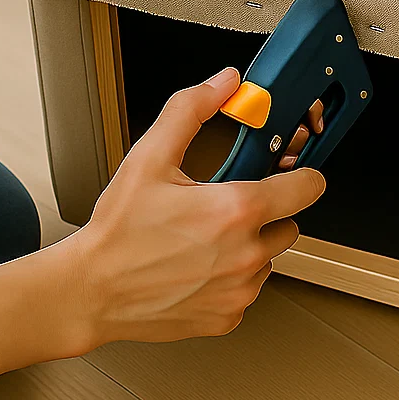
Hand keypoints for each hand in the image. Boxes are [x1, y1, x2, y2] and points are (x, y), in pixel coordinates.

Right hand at [72, 67, 325, 346]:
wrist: (90, 291)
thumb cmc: (118, 230)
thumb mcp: (150, 158)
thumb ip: (191, 110)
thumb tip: (224, 83)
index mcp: (236, 210)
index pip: (308, 188)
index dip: (301, 177)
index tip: (290, 177)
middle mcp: (246, 253)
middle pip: (288, 225)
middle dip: (265, 214)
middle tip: (223, 210)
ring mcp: (240, 289)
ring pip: (268, 259)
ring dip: (248, 248)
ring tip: (204, 240)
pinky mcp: (229, 316)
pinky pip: (247, 289)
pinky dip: (231, 279)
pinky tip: (197, 268)